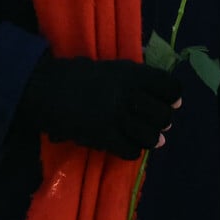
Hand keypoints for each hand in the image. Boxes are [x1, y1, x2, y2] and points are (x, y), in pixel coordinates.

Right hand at [20, 56, 180, 159]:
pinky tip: (126, 145)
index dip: (173, 96)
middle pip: (163, 114)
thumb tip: (158, 93)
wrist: (46, 90)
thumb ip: (133, 78)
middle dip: (163, 121)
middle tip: (159, 124)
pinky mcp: (104, 137)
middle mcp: (129, 96)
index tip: (172, 102)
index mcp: (132, 74)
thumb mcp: (110, 68)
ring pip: (150, 136)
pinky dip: (131, 150)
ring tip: (147, 138)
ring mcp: (117, 118)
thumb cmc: (76, 75)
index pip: (169, 86)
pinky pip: (130, 151)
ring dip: (151, 139)